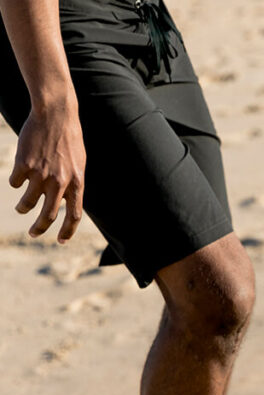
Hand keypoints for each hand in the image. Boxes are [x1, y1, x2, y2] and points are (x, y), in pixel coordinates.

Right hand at [9, 98, 85, 243]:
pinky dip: (16, 183)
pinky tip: (19, 176)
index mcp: (77, 183)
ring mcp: (41, 174)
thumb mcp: (79, 164)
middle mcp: (60, 182)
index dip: (68, 231)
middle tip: (33, 234)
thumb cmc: (69, 140)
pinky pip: (16, 182)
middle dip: (40, 228)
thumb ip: (72, 184)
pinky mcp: (24, 165)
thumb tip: (65, 203)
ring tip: (21, 208)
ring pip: (28, 202)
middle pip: (49, 215)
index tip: (61, 241)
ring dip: (23, 208)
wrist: (56, 116)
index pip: (74, 215)